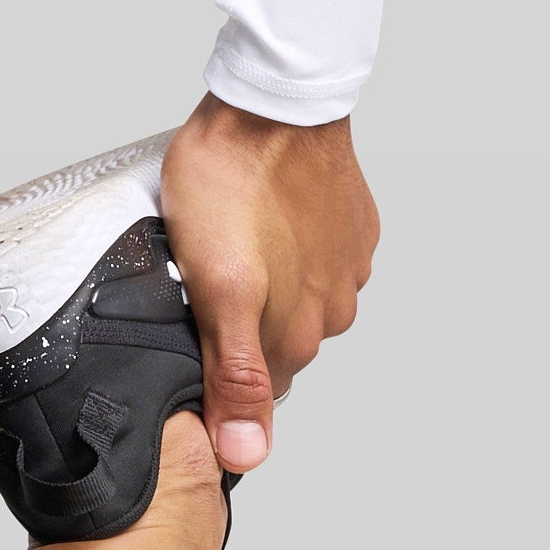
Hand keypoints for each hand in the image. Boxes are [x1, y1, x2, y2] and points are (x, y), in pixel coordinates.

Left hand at [160, 97, 379, 474]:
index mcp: (301, 335)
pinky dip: (290, 246)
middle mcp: (335, 309)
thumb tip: (247, 452)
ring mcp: (348, 264)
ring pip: (296, 301)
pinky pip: (317, 256)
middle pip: (276, 345)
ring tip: (233, 241)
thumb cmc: (233, 181)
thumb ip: (234, 377)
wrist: (273, 96)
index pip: (256, 390)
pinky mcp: (353, 225)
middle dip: (241, 324)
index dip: (219, 369)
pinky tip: (265, 219)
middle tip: (206, 277)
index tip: (196, 330)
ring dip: (266, 283)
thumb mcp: (216, 291)